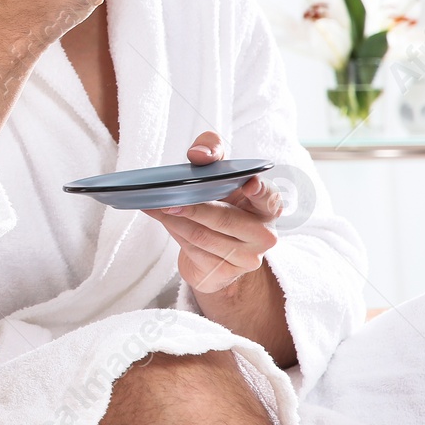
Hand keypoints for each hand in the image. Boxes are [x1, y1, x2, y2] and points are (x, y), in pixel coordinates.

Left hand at [145, 132, 282, 294]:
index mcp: (268, 206)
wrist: (217, 248)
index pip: (270, 198)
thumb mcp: (219, 171)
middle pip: (225, 220)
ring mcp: (246, 258)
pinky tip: (161, 218)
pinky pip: (193, 250)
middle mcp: (263, 234)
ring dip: (173, 220)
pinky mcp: (225, 273)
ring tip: (154, 205)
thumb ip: (212, 151)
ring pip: (203, 236)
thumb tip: (199, 155)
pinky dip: (173, 232)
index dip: (260, 191)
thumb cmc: (221, 201)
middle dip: (194, 209)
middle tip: (167, 200)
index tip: (248, 184)